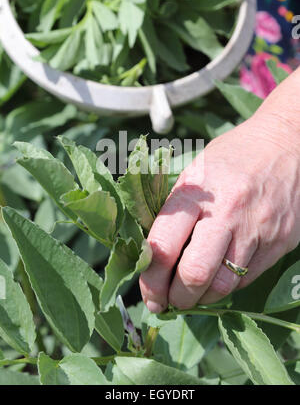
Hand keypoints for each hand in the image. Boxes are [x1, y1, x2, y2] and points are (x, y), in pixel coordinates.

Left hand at [139, 112, 299, 312]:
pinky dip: (228, 284)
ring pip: (223, 285)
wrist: (286, 144)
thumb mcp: (194, 171)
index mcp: (197, 193)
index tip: (148, 292)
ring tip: (192, 293)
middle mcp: (228, 213)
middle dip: (175, 298)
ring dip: (202, 298)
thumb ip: (174, 210)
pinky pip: (247, 278)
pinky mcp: (280, 242)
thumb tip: (153, 255)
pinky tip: (219, 275)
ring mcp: (257, 230)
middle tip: (167, 302)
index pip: (163, 246)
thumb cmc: (232, 157)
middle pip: (194, 275)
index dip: (150, 279)